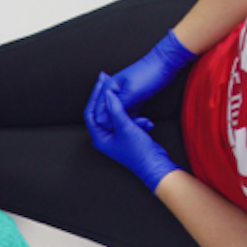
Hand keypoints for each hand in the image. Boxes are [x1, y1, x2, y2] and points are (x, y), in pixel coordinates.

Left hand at [84, 73, 181, 191]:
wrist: (155, 165)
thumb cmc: (139, 152)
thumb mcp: (125, 126)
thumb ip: (115, 109)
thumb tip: (107, 95)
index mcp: (99, 138)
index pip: (91, 113)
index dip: (95, 96)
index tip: (100, 83)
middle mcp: (105, 138)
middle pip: (104, 112)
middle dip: (111, 99)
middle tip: (111, 82)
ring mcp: (116, 138)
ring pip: (119, 117)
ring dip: (130, 113)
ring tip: (142, 117)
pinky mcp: (128, 137)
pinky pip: (129, 122)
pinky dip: (137, 119)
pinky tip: (147, 122)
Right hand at [91, 29, 196, 126]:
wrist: (166, 65)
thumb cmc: (149, 73)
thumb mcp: (131, 92)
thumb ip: (116, 106)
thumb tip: (101, 119)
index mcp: (109, 88)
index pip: (99, 112)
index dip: (108, 123)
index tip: (122, 126)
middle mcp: (114, 94)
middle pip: (109, 116)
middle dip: (121, 123)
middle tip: (137, 124)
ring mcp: (123, 98)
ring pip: (120, 117)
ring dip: (131, 123)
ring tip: (144, 123)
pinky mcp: (132, 102)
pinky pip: (130, 116)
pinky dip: (137, 120)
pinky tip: (145, 122)